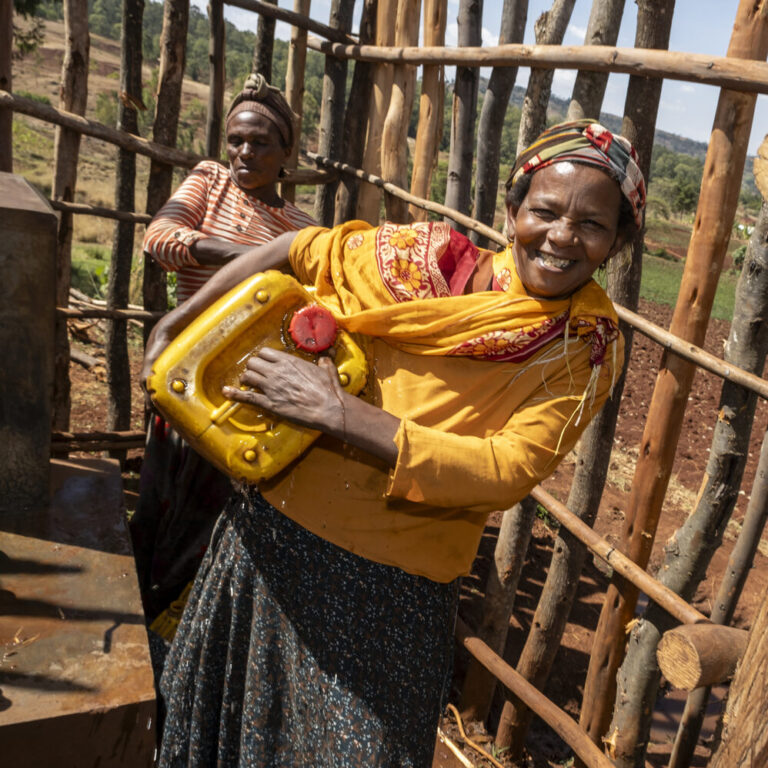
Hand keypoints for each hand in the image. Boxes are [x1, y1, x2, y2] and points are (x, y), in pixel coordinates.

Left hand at [223, 347, 347, 435]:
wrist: (329, 408)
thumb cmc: (330, 389)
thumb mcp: (327, 369)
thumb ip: (323, 362)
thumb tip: (325, 358)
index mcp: (289, 361)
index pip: (265, 353)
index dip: (263, 357)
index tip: (264, 363)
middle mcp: (276, 371)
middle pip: (253, 363)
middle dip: (253, 367)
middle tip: (256, 373)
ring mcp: (271, 388)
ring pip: (248, 376)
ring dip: (246, 379)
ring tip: (247, 382)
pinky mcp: (270, 404)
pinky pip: (247, 397)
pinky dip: (235, 394)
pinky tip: (226, 392)